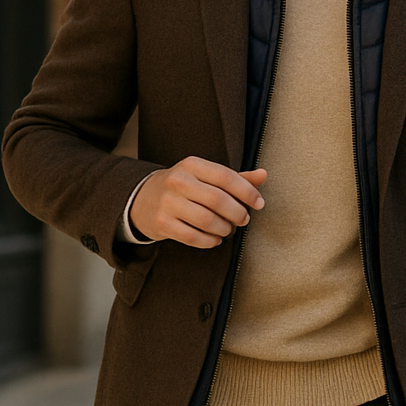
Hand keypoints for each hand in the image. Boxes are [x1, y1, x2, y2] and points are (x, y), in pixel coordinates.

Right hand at [130, 158, 265, 247]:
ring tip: (227, 229)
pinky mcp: (162, 223)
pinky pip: (193, 237)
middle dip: (237, 213)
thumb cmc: (183, 187)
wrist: (143, 199)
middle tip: (243, 220)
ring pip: (206, 221)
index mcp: (192, 165)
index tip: (259, 204)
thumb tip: (263, 175)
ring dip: (224, 229)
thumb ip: (234, 178)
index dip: (247, 192)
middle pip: (217, 200)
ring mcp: (168, 203)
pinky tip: (214, 239)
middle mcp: (178, 181)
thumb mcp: (204, 176)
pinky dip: (209, 241)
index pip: (225, 177)